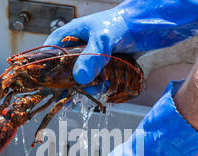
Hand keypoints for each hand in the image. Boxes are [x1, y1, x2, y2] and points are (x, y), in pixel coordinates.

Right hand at [44, 0, 197, 84]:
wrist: (151, 25)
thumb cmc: (125, 23)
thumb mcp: (104, 39)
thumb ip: (92, 57)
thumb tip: (80, 79)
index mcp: (70, 34)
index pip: (48, 53)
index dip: (46, 68)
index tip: (48, 84)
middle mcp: (79, 46)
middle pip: (65, 69)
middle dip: (72, 82)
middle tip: (81, 89)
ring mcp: (93, 56)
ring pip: (83, 77)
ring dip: (91, 85)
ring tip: (102, 85)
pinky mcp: (106, 64)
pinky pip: (98, 79)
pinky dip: (103, 84)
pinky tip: (110, 84)